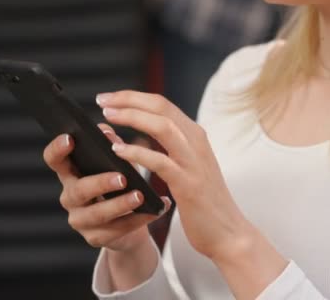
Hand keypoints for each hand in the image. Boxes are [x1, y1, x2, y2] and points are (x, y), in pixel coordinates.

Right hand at [42, 124, 169, 252]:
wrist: (130, 223)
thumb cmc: (121, 185)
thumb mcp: (118, 164)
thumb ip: (113, 148)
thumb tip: (108, 133)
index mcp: (71, 174)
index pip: (54, 160)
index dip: (57, 149)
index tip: (70, 139)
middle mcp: (70, 197)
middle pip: (79, 190)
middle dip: (101, 183)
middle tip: (122, 178)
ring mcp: (80, 220)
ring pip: (98, 214)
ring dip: (120, 204)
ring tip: (140, 196)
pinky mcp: (95, 238)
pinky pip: (117, 229)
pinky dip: (139, 219)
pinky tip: (156, 210)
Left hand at [97, 91, 287, 298]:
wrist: (228, 232)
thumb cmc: (204, 200)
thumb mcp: (190, 165)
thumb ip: (173, 146)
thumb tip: (144, 130)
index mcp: (195, 136)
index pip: (162, 104)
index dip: (133, 97)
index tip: (109, 98)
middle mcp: (196, 142)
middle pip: (161, 107)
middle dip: (128, 100)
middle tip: (102, 100)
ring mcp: (194, 162)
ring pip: (163, 126)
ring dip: (132, 118)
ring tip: (108, 117)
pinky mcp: (189, 184)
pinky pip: (160, 161)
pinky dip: (137, 152)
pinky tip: (118, 151)